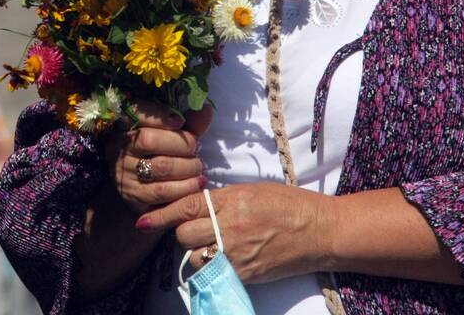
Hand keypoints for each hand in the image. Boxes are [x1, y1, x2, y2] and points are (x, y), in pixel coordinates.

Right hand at [104, 101, 211, 214]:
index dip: (158, 115)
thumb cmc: (159, 155)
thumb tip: (207, 110)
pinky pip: (162, 192)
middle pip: (149, 140)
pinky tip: (197, 183)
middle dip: (181, 144)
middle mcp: (118, 147)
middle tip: (196, 149)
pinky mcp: (133, 196)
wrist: (141, 189)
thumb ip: (188, 124)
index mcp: (124, 126)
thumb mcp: (171, 136)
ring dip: (187, 167)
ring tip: (199, 167)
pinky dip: (185, 187)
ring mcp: (123, 173)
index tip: (180, 121)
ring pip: (159, 167)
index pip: (134, 112)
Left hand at [137, 181, 334, 283]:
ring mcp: (237, 253)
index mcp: (231, 200)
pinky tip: (224, 259)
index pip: (186, 206)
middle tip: (197, 230)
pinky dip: (213, 267)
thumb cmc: (290, 204)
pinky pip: (214, 272)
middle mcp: (230, 226)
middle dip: (184, 232)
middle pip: (184, 234)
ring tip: (212, 245)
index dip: (161, 214)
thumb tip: (197, 204)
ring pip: (194, 257)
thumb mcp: (252, 191)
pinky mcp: (246, 273)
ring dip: (197, 252)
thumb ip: (222, 199)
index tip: (142, 222)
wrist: (321, 231)